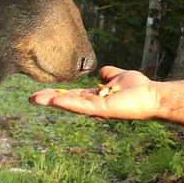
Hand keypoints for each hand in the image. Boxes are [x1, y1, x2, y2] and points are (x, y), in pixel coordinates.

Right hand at [29, 65, 159, 119]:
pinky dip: (69, 103)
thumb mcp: (118, 76)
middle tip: (31, 98)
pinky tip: (56, 99)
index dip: (56, 93)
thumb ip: (108, 74)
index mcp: (95, 97)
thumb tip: (101, 72)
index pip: (71, 94)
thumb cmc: (138, 88)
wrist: (153, 95)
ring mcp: (96, 109)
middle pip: (67, 101)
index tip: (40, 92)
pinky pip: (83, 106)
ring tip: (37, 99)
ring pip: (71, 105)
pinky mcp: (102, 110)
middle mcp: (93, 104)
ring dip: (54, 101)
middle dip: (49, 99)